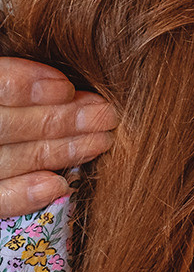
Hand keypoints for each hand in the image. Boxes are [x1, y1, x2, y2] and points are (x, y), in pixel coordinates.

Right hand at [0, 57, 115, 218]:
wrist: (2, 131)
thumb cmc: (13, 103)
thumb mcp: (9, 79)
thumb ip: (22, 78)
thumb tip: (68, 86)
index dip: (30, 86)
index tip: (69, 88)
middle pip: (9, 125)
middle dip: (62, 119)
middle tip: (106, 116)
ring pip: (9, 160)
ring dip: (60, 152)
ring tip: (100, 142)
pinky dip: (26, 194)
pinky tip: (59, 184)